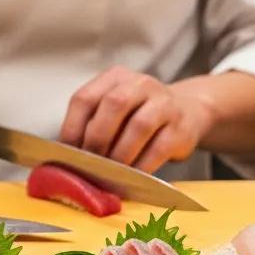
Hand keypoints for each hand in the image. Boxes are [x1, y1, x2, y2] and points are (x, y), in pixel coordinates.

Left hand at [58, 67, 213, 172]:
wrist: (188, 113)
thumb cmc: (139, 115)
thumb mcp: (115, 110)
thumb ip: (93, 124)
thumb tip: (68, 157)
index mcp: (115, 77)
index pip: (85, 98)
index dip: (72, 128)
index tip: (67, 154)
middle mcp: (141, 83)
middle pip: (114, 105)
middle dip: (97, 139)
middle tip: (89, 165)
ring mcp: (165, 103)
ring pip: (139, 126)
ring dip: (120, 154)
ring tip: (110, 173)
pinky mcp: (181, 127)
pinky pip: (159, 148)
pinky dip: (142, 166)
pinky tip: (132, 177)